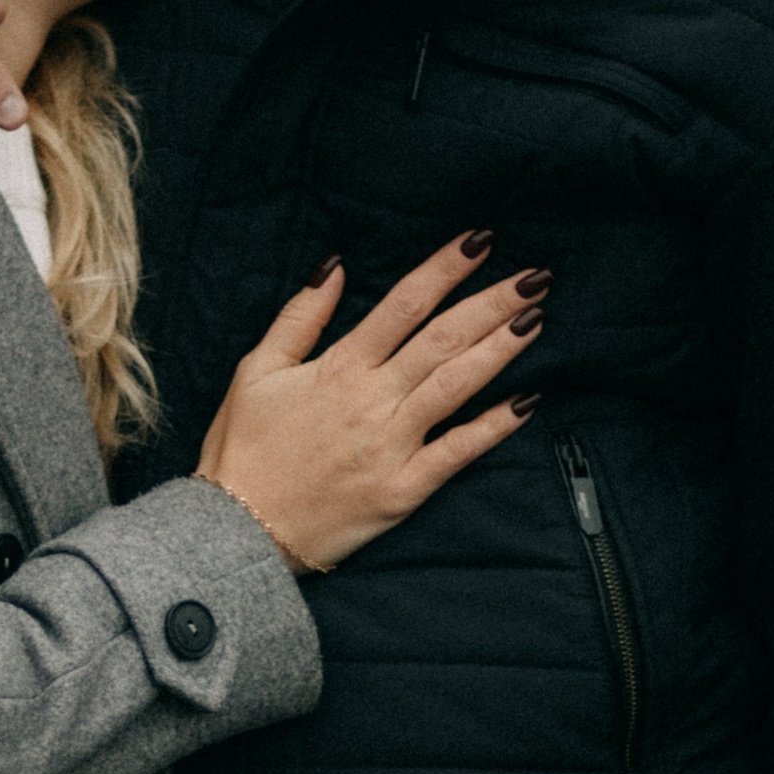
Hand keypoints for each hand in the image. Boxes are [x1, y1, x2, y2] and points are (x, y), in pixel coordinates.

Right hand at [197, 237, 544, 574]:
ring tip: (535, 318)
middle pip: (443, 339)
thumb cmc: (243, 451)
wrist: (237, 531)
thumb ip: (299, 318)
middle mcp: (372, 401)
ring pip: (456, 386)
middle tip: (535, 277)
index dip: (445, 269)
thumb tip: (334, 267)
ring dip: (500, 350)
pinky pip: (456, 454)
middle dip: (492, 303)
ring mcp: (392, 446)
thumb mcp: (255, 372)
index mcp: (339, 368)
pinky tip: (526, 403)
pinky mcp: (403, 490)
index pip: (403, 305)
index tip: (480, 243)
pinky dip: (492, 428)